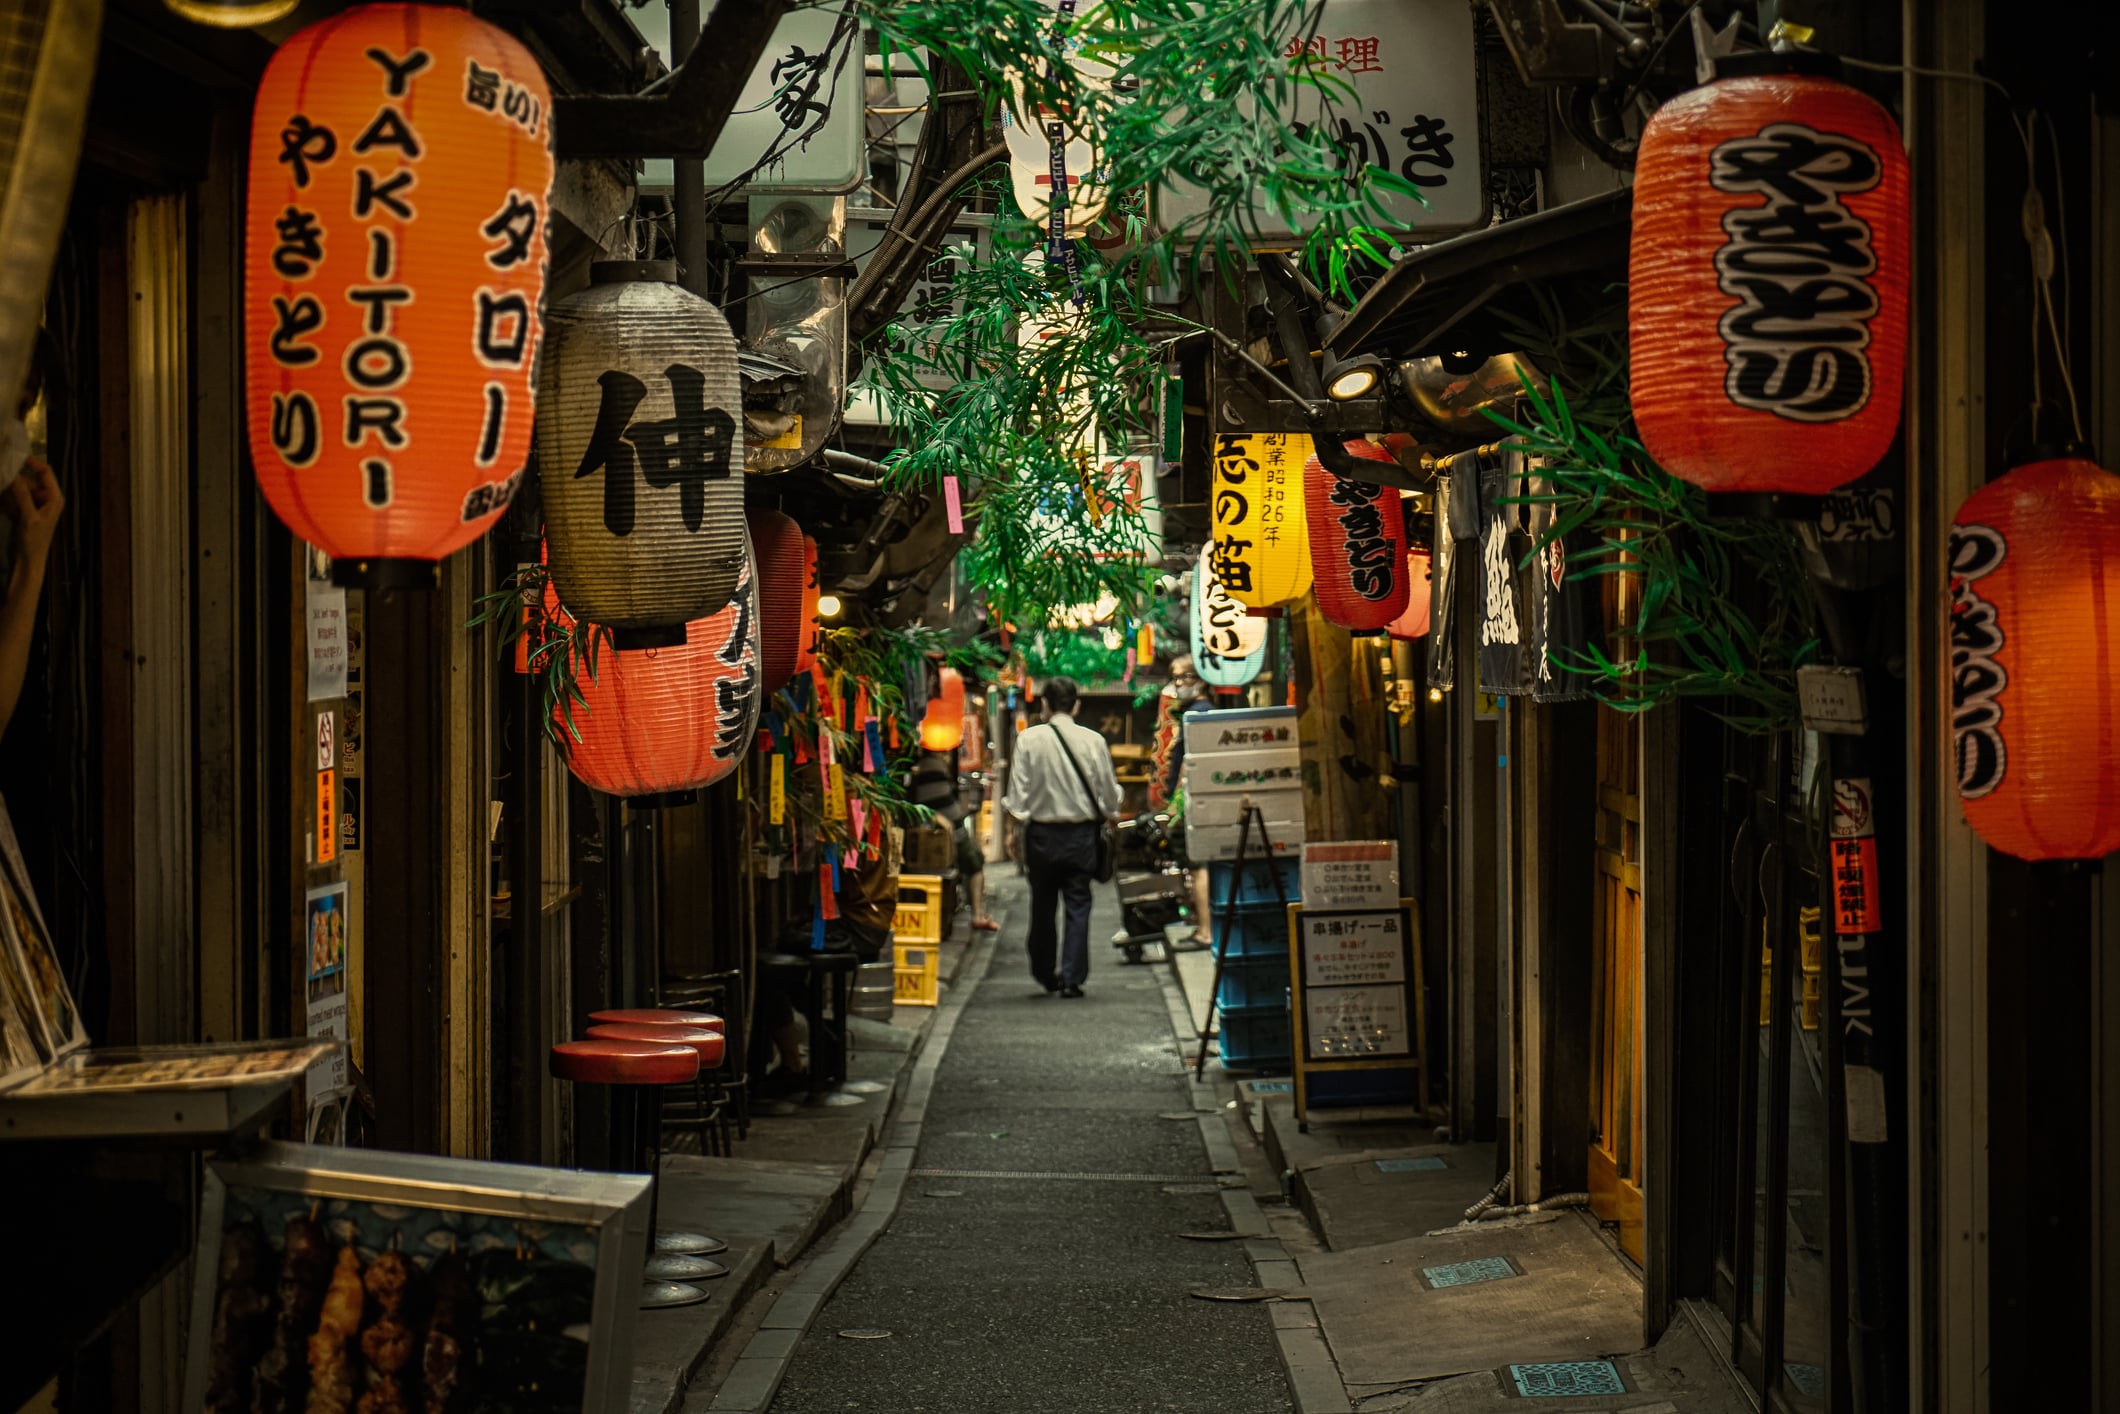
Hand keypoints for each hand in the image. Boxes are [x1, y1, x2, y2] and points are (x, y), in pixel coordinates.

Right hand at [6, 458, 62, 576]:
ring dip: (9, 492)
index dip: (31, 462)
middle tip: (2, 480)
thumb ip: (22, 495)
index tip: (13, 457)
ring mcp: (34, 504)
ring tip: (8, 505)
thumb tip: (14, 475)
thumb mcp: (28, 517)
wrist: (28, 560)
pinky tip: (7, 511)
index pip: (45, 472)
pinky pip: (14, 498)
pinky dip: (7, 501)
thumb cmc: (34, 541)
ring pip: (19, 489)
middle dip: (15, 480)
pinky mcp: (24, 511)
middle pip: (29, 479)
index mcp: (54, 497)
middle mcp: (46, 498)